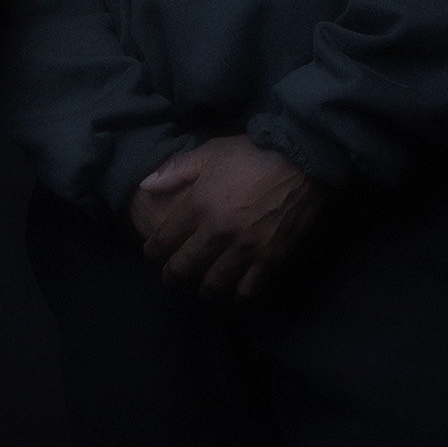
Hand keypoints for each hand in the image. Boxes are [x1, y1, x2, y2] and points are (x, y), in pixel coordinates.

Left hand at [129, 137, 330, 299]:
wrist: (302, 159)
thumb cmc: (253, 152)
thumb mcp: (210, 152)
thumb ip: (175, 170)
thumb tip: (145, 185)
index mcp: (198, 205)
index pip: (164, 239)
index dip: (153, 250)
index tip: (152, 254)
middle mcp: (217, 231)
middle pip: (184, 267)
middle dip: (172, 276)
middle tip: (170, 279)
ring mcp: (245, 248)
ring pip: (214, 284)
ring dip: (204, 290)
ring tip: (202, 290)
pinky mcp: (270, 256)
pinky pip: (249, 288)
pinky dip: (238, 294)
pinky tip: (235, 292)